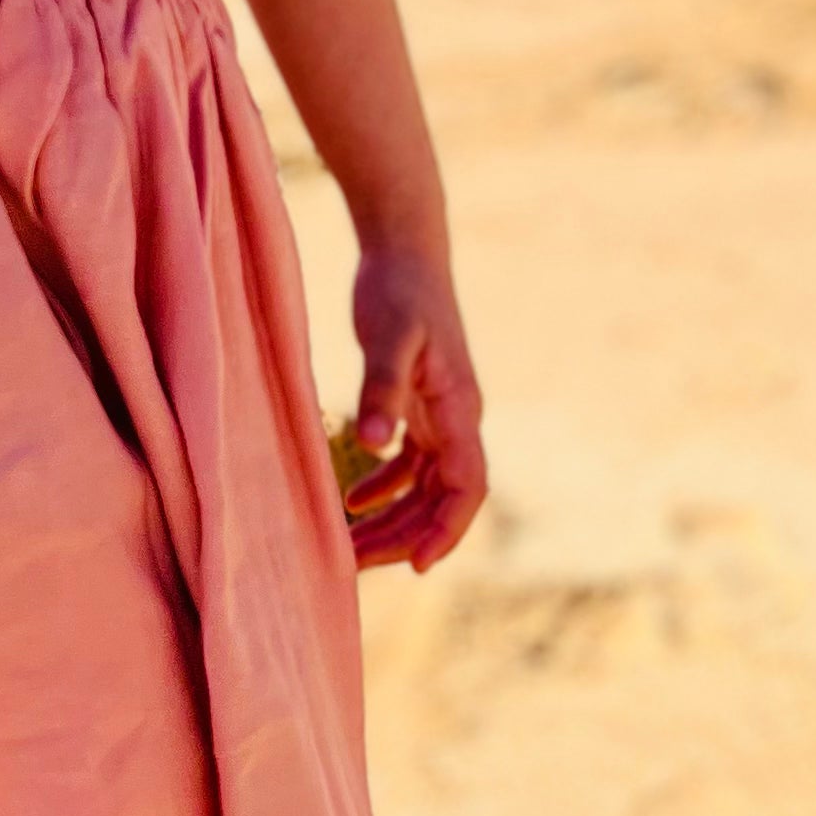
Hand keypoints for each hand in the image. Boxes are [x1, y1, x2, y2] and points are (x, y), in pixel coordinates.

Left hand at [341, 238, 486, 571]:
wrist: (405, 248)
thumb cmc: (399, 288)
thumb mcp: (388, 337)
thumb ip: (381, 389)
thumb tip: (371, 445)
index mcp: (459, 408)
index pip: (467, 485)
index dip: (447, 529)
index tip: (416, 566)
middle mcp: (456, 419)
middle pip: (442, 498)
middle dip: (405, 536)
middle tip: (354, 565)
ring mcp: (439, 414)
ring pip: (425, 487)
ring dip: (393, 519)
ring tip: (348, 548)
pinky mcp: (419, 404)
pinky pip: (410, 464)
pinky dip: (385, 488)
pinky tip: (352, 502)